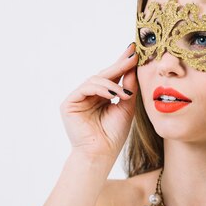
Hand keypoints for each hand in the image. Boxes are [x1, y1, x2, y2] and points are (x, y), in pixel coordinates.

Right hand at [60, 43, 138, 158]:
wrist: (100, 155)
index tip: (135, 51)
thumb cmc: (113, 136)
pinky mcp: (69, 103)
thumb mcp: (126, 107)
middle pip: (104, 75)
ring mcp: (78, 98)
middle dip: (119, 64)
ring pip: (95, 79)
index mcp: (102, 97)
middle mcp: (89, 95)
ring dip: (112, 83)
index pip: (113, 77)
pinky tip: (113, 94)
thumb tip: (134, 66)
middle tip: (133, 54)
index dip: (123, 64)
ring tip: (125, 94)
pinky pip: (85, 87)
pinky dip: (101, 89)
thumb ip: (128, 87)